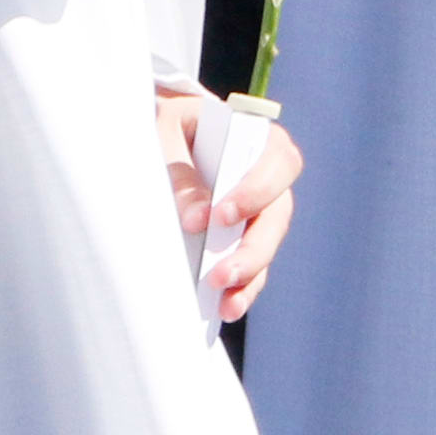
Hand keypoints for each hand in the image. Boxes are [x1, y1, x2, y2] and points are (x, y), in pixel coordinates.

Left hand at [160, 88, 300, 320]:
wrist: (157, 136)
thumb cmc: (165, 127)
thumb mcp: (166, 134)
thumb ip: (181, 172)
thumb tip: (195, 220)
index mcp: (259, 137)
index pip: (276, 163)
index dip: (254, 192)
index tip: (217, 218)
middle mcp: (268, 176)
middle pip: (278, 213)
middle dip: (252, 247)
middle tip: (220, 273)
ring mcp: (259, 210)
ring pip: (268, 244)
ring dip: (250, 274)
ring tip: (226, 301)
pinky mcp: (243, 237)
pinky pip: (255, 266)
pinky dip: (244, 288)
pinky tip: (228, 307)